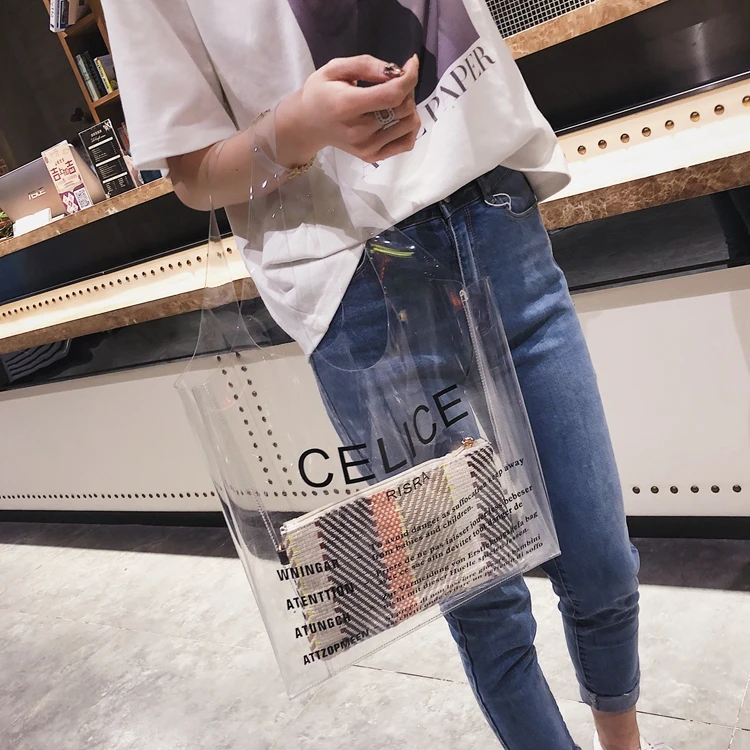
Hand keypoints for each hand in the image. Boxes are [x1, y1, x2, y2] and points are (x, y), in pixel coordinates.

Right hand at [277, 55, 420, 165]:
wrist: (309, 125)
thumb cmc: (321, 93)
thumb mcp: (334, 68)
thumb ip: (365, 65)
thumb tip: (395, 71)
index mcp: (347, 106)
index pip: (391, 95)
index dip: (409, 77)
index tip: (410, 63)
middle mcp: (359, 131)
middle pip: (404, 108)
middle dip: (407, 89)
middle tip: (394, 81)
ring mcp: (367, 147)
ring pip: (410, 124)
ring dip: (409, 107)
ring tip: (392, 99)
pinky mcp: (373, 156)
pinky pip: (407, 143)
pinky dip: (408, 127)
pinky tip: (397, 117)